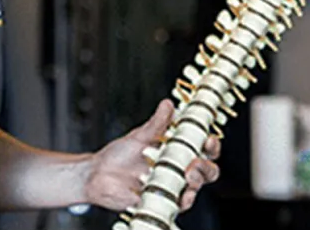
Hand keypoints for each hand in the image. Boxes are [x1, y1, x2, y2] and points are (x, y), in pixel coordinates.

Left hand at [82, 99, 220, 212]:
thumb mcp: (140, 136)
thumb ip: (157, 124)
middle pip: (206, 173)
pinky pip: (175, 205)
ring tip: (186, 176)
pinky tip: (175, 195)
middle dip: (205, 168)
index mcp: (179, 153)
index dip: (211, 146)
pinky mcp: (160, 203)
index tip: (209, 140)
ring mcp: (171, 188)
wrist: (98, 173)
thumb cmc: (120, 154)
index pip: (205, 151)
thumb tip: (168, 104)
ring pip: (193, 190)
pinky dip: (178, 201)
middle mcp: (179, 171)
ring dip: (194, 185)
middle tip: (194, 164)